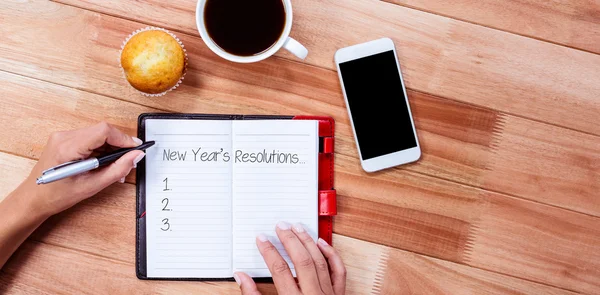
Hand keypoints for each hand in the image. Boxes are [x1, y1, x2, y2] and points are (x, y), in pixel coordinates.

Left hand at [18, 122, 144, 217]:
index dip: (123, 138)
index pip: (103, 131)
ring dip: (110, 146)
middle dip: (119, 144)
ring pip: (97, 133)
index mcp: (68, 148)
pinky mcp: (64, 139)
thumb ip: (117, 169)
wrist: (34, 199)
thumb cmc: (56, 195)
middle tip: (128, 159)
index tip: (136, 148)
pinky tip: (103, 162)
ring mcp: (62, 136)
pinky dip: (101, 147)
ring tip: (115, 165)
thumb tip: (135, 156)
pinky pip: (89, 137)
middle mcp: (63, 137)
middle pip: (102, 130)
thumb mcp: (92, 186)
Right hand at [234, 222, 345, 294]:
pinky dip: (331, 255)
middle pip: (303, 262)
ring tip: (297, 228)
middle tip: (280, 226)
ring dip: (308, 242)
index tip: (261, 239)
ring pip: (321, 262)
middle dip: (290, 241)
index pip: (280, 271)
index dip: (269, 252)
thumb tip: (241, 277)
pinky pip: (338, 271)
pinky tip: (321, 243)